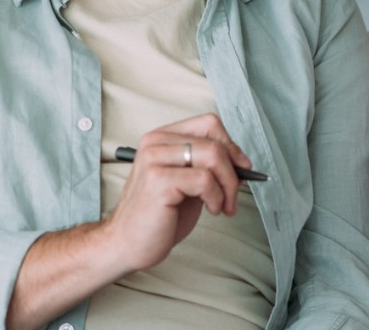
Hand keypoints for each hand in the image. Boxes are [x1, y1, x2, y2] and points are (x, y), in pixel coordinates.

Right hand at [101, 113, 251, 272]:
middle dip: (233, 170)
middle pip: (214, 140)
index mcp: (161, 139)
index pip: (208, 124)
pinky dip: (216, 197)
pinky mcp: (159, 181)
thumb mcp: (187, 183)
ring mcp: (154, 160)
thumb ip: (206, 167)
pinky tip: (210, 209)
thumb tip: (241, 161)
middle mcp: (155, 144)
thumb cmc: (158, 216)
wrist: (127, 244)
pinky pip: (204, 180)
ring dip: (227, 185)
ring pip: (213, 156)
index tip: (241, 167)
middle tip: (233, 194)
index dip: (231, 145)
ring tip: (221, 205)